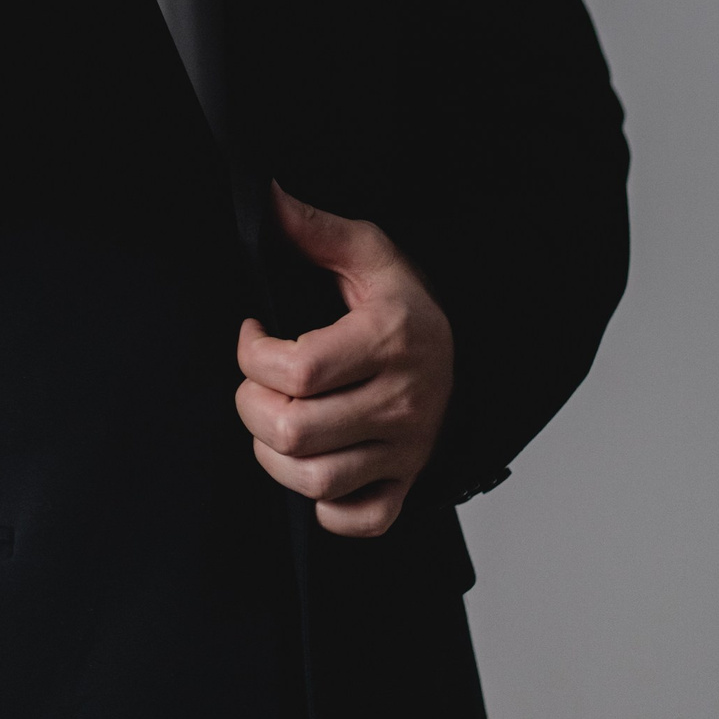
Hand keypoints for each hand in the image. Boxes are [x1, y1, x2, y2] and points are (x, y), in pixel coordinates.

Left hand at [235, 185, 453, 537]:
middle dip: (252, 406)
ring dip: (273, 456)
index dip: (252, 355)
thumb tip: (269, 198)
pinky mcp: (406, 484)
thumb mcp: (370, 255)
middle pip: (296, 433)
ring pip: (316, 483)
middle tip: (256, 383)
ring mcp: (406, 450)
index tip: (252, 335)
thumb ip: (317, 229)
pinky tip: (314, 464)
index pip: (298, 371)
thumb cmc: (406, 304)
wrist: (466, 351)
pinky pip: (359, 520)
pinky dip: (325, 506)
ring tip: (274, 419)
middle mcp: (401, 402)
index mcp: (389, 341)